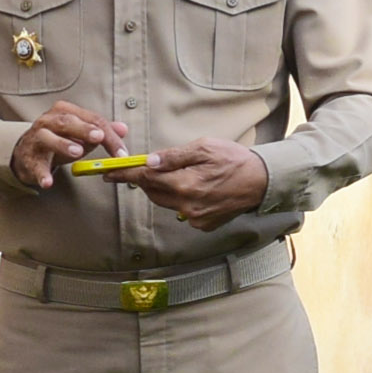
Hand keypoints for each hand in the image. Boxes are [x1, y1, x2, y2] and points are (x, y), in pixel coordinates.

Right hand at [7, 103, 127, 187]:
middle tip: (99, 137)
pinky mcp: (29, 158)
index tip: (121, 152)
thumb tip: (123, 129)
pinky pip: (35, 166)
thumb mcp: (80, 133)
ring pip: (48, 138)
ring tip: (77, 152)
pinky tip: (48, 182)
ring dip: (63, 144)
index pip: (91, 119)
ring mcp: (36, 139)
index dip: (109, 135)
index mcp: (64, 111)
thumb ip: (101, 131)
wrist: (27, 152)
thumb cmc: (56, 140)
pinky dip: (42, 174)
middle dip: (84, 129)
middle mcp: (48, 121)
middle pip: (67, 122)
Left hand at [122, 137, 272, 230]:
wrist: (262, 181)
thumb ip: (174, 156)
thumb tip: (149, 162)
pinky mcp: (203, 224)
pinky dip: (180, 198)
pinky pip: (181, 210)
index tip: (109, 173)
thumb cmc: (235, 160)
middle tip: (141, 167)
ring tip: (173, 173)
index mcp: (186, 185)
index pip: (146, 179)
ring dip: (162, 188)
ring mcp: (195, 217)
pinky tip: (193, 187)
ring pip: (166, 202)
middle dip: (145, 179)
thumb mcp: (205, 148)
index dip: (125, 175)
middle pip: (153, 192)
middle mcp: (187, 206)